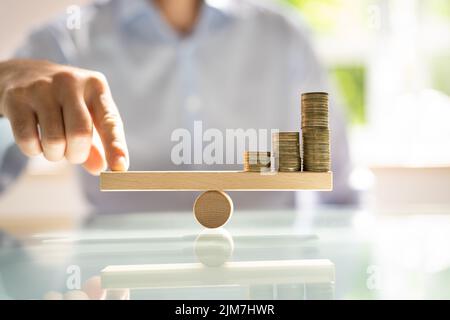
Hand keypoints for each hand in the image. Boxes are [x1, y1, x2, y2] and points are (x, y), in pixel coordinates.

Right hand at [0, 59, 128, 174]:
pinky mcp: (16, 98)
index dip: (115, 146)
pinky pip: (28, 140)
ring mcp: (41, 88)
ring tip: (53, 145)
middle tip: (72, 154)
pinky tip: (36, 140)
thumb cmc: (65, 102)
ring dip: (55, 155)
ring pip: (54, 141)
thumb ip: (97, 144)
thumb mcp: (88, 115)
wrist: (22, 74)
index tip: (119, 167)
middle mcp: (70, 82)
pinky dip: (34, 151)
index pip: (110, 121)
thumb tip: (99, 168)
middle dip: (77, 155)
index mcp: (96, 86)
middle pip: (80, 135)